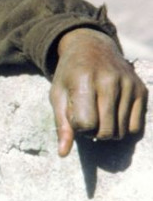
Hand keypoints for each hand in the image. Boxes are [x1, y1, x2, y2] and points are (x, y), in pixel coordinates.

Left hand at [50, 28, 147, 156]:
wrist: (90, 46)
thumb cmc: (69, 74)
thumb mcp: (58, 94)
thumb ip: (62, 124)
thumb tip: (63, 154)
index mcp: (84, 80)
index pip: (85, 124)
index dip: (77, 126)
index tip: (74, 116)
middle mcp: (109, 81)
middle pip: (106, 131)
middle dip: (93, 132)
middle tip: (87, 118)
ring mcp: (129, 84)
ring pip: (121, 131)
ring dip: (108, 130)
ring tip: (98, 113)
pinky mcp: (141, 89)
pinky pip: (136, 126)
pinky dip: (123, 127)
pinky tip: (112, 113)